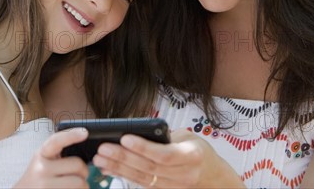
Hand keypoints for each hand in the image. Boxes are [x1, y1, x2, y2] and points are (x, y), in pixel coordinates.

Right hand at [14, 128, 89, 188]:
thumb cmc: (39, 177)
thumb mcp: (43, 160)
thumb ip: (58, 152)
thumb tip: (82, 141)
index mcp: (41, 154)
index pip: (56, 141)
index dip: (71, 135)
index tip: (84, 132)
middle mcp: (41, 169)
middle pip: (78, 165)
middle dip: (83, 171)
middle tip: (78, 176)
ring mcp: (45, 185)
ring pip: (80, 182)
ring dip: (83, 185)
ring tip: (72, 185)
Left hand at [93, 129, 244, 187]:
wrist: (213, 177)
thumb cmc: (198, 151)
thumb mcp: (188, 136)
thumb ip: (166, 136)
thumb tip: (138, 130)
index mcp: (192, 156)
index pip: (164, 154)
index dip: (143, 147)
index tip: (124, 137)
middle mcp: (183, 175)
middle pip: (149, 168)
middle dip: (123, 157)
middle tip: (104, 148)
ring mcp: (173, 187)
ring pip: (142, 178)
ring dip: (118, 168)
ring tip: (100, 159)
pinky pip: (140, 184)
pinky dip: (122, 175)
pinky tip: (108, 169)